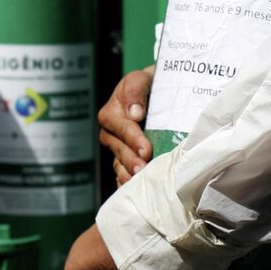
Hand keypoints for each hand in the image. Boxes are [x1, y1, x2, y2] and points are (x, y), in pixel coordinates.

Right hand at [99, 69, 153, 184]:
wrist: (159, 94)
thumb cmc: (150, 85)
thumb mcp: (140, 79)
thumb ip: (135, 91)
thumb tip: (135, 113)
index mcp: (112, 112)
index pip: (120, 128)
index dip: (133, 139)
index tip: (146, 149)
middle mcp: (111, 133)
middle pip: (119, 149)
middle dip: (131, 160)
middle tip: (143, 169)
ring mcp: (117, 148)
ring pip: (119, 164)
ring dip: (129, 174)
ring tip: (140, 181)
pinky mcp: (125, 160)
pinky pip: (122, 174)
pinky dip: (128, 183)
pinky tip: (136, 190)